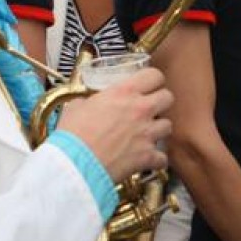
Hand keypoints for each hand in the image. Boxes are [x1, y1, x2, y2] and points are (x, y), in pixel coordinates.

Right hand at [57, 68, 172, 180]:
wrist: (75, 165)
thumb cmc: (72, 135)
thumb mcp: (75, 107)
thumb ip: (87, 101)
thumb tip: (86, 103)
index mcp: (124, 92)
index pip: (154, 75)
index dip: (153, 80)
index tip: (148, 85)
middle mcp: (141, 109)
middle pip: (168, 97)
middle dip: (161, 102)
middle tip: (150, 108)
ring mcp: (147, 133)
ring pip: (168, 126)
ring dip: (159, 130)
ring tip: (146, 134)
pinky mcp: (148, 156)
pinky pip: (163, 157)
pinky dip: (156, 159)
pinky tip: (146, 159)